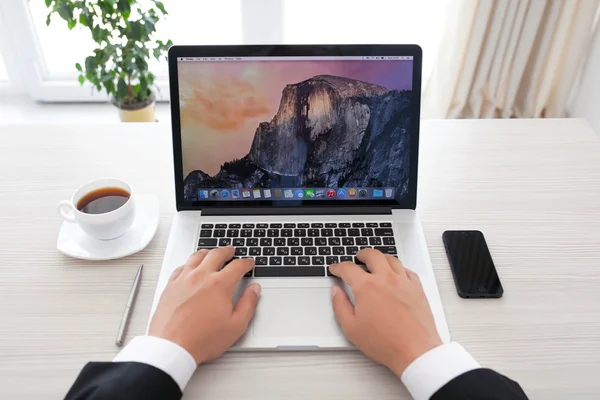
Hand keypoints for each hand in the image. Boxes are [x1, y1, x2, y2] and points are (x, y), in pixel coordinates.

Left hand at [148, 247, 260, 363]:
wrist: (172, 347)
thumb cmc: (202, 339)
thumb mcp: (236, 326)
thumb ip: (248, 304)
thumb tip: (254, 290)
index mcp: (220, 284)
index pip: (237, 266)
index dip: (246, 263)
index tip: (249, 263)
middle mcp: (201, 277)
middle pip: (216, 254)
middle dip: (227, 251)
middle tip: (232, 251)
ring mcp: (184, 280)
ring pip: (197, 256)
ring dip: (208, 252)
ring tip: (212, 252)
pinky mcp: (170, 286)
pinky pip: (180, 267)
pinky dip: (189, 263)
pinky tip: (190, 266)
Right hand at [328, 249, 441, 375]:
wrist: (415, 350)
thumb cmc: (385, 342)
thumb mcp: (351, 328)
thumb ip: (340, 305)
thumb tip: (335, 292)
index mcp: (367, 287)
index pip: (348, 268)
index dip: (338, 267)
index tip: (335, 269)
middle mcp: (386, 279)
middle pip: (372, 255)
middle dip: (362, 254)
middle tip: (358, 257)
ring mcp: (403, 282)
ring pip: (391, 259)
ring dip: (381, 257)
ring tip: (376, 261)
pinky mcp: (417, 288)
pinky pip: (407, 270)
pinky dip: (399, 267)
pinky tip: (396, 273)